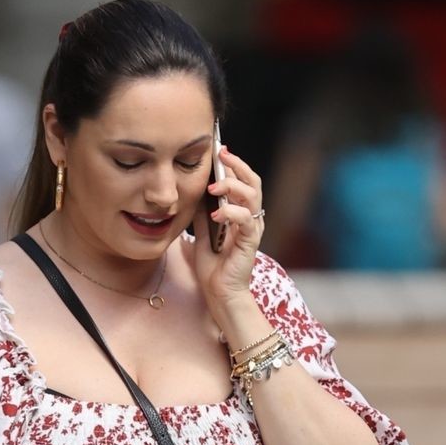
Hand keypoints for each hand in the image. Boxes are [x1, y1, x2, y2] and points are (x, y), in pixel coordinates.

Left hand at [191, 144, 265, 316]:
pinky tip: (216, 215)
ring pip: (252, 195)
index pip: (242, 181)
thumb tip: (193, 190)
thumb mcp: (201, 233)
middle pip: (252, 181)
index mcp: (240, 213)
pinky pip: (246, 220)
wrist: (220, 294)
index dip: (232, 164)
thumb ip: (201, 212)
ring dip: (233, 187)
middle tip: (221, 156)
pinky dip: (231, 213)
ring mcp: (252, 228)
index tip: (218, 150)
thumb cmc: (214, 267)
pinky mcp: (250, 241)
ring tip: (214, 188)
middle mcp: (250, 217)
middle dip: (237, 165)